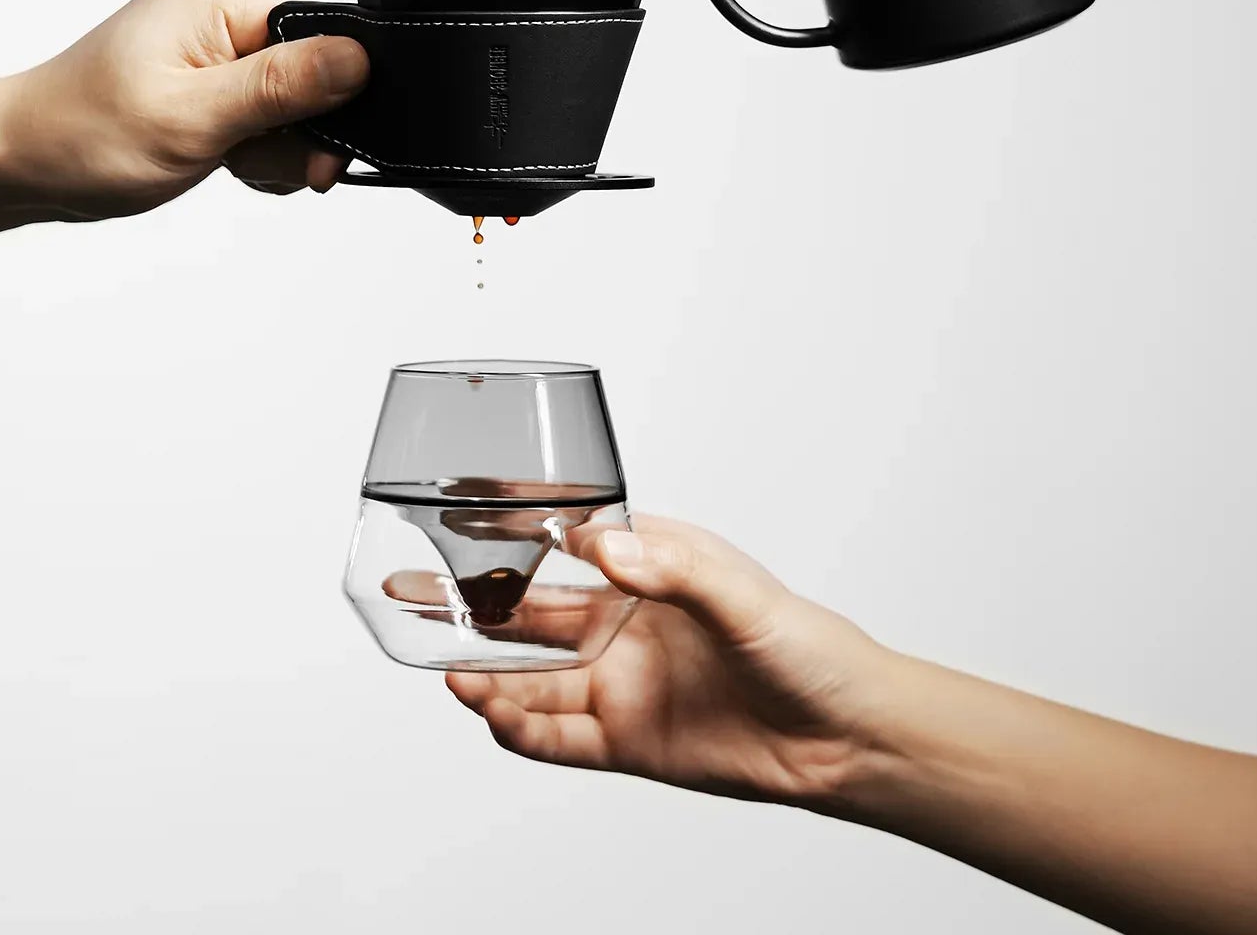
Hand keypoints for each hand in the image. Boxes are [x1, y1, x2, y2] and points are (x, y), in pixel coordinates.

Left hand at [0, 0, 367, 219]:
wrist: (23, 160)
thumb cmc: (83, 133)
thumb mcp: (194, 117)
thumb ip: (282, 86)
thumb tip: (358, 59)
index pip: (328, 32)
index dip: (335, 96)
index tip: (313, 148)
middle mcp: (226, 0)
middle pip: (321, 69)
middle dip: (298, 129)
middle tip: (251, 159)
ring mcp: (221, 36)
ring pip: (303, 99)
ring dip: (278, 145)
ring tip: (227, 159)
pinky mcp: (218, 69)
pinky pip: (276, 110)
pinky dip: (262, 147)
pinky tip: (227, 159)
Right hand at [446, 515, 884, 807]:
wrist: (846, 737)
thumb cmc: (807, 647)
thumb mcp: (741, 594)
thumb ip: (672, 569)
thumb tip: (605, 545)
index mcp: (647, 570)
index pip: (563, 541)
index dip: (508, 532)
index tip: (456, 515)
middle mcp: (622, 625)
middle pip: (526, 613)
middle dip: (468, 604)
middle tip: (409, 593)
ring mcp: (620, 684)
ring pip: (531, 677)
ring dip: (486, 673)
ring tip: (447, 667)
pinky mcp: (626, 741)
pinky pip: (556, 736)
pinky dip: (519, 727)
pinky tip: (490, 714)